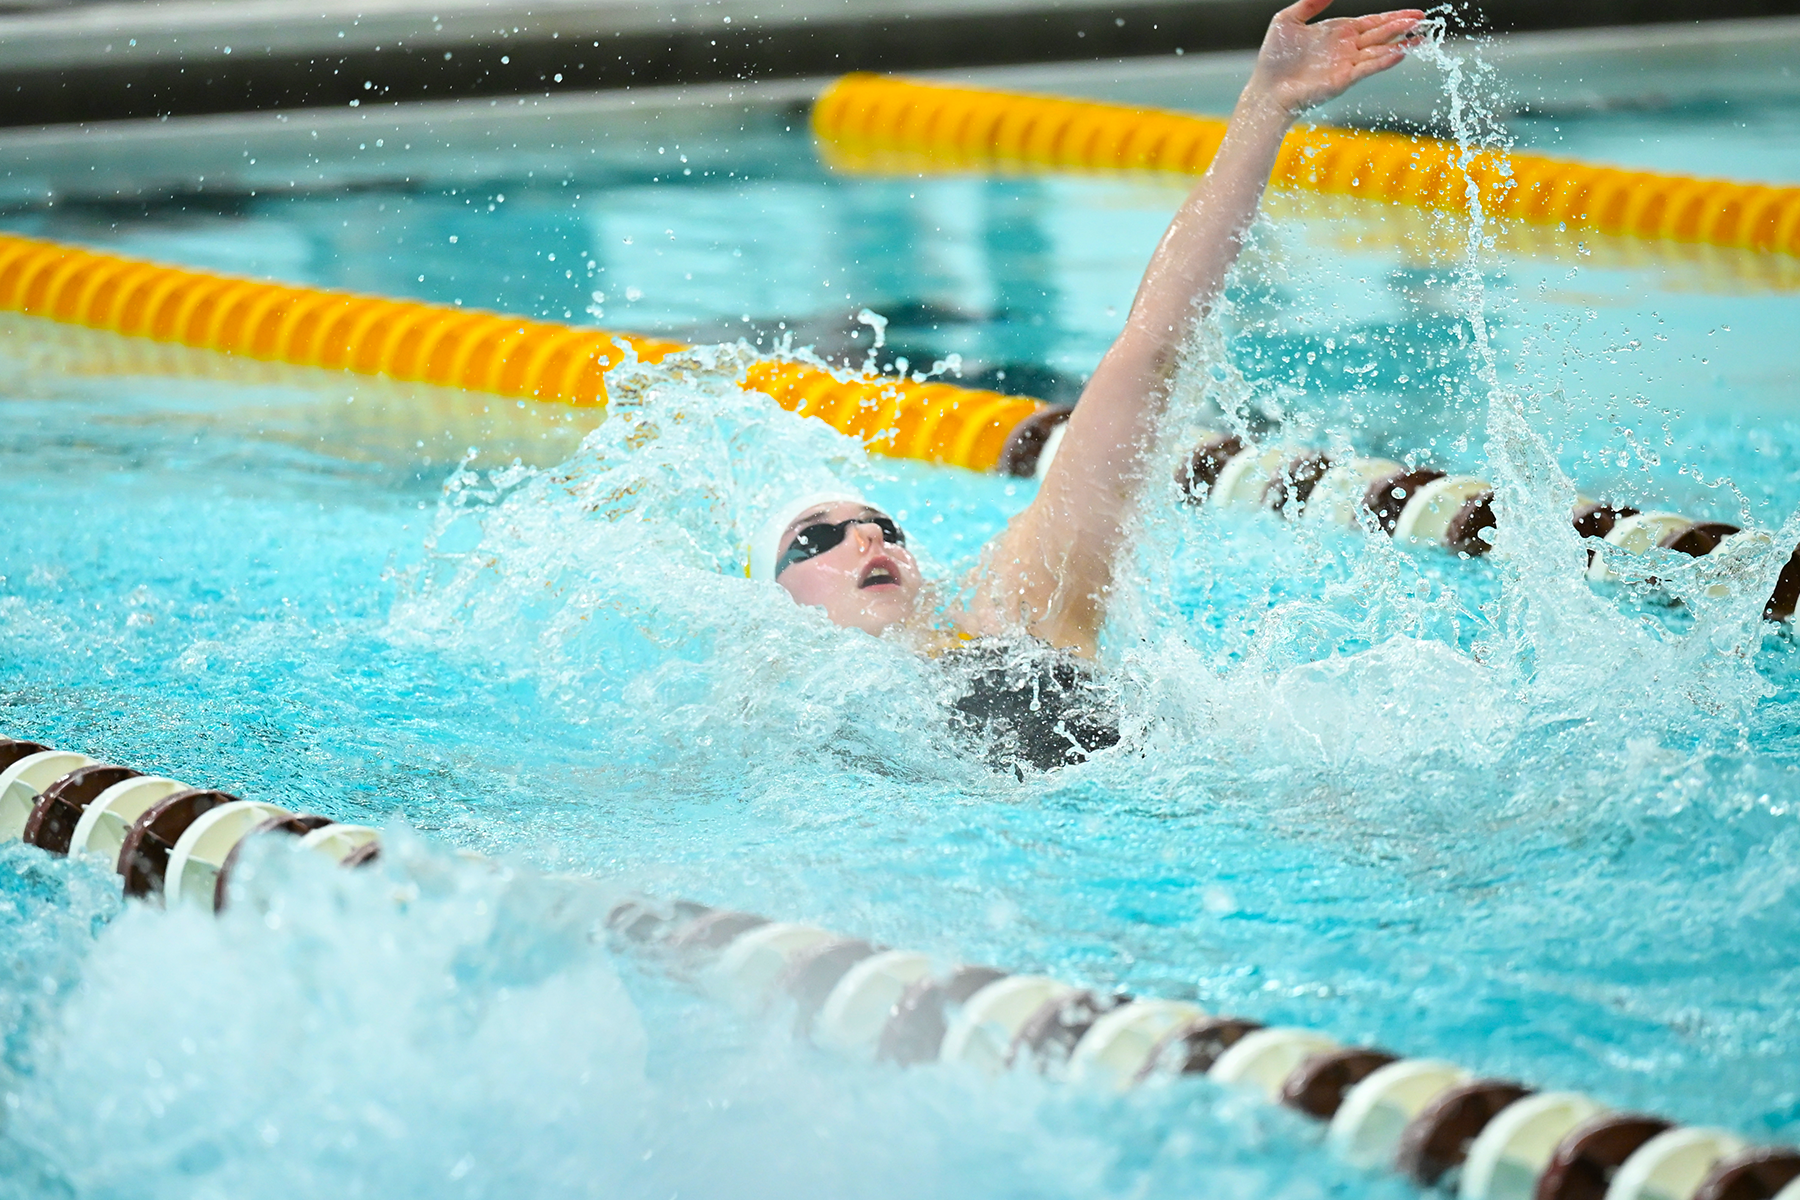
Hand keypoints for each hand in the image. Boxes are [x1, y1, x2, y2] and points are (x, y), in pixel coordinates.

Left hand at [1245, 0, 1424, 118]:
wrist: (1266, 88)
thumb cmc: (1274, 58)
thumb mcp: (1288, 20)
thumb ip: (1310, 3)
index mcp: (1338, 32)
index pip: (1372, 22)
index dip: (1392, 17)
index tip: (1413, 14)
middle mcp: (1346, 48)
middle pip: (1381, 34)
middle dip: (1402, 26)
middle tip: (1425, 20)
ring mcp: (1346, 64)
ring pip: (1379, 50)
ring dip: (1400, 43)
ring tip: (1421, 36)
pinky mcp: (1343, 80)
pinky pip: (1367, 68)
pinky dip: (1383, 60)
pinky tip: (1399, 53)